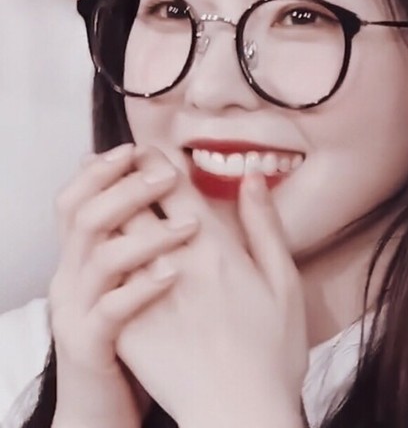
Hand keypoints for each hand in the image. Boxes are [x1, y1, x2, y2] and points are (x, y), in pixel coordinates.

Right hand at [49, 144, 199, 427]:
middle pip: (85, 215)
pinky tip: (172, 275)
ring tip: (189, 226)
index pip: (81, 197)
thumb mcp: (126, 275)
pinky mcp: (92, 345)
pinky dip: (141, 287)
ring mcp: (79, 310)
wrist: (105, 403)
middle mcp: (75, 276)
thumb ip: (136, 233)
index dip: (102, 169)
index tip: (137, 148)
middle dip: (124, 187)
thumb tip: (157, 183)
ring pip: (100, 257)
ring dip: (146, 233)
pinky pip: (110, 310)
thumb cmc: (132, 330)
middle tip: (166, 175)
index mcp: (87, 255)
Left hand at [116, 172, 307, 427]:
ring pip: (110, 238)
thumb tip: (250, 178)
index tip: (147, 150)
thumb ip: (264, 225)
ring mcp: (146, 295)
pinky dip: (99, 257)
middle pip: (133, 204)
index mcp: (213, 247)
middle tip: (117, 166)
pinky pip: (104, 281)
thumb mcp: (284, 281)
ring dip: (104, 212)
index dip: (155, 160)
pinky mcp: (128, 326)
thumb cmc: (272, 349)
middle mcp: (174, 262)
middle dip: (122, 178)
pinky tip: (101, 252)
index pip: (171, 186)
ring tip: (101, 200)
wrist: (240, 412)